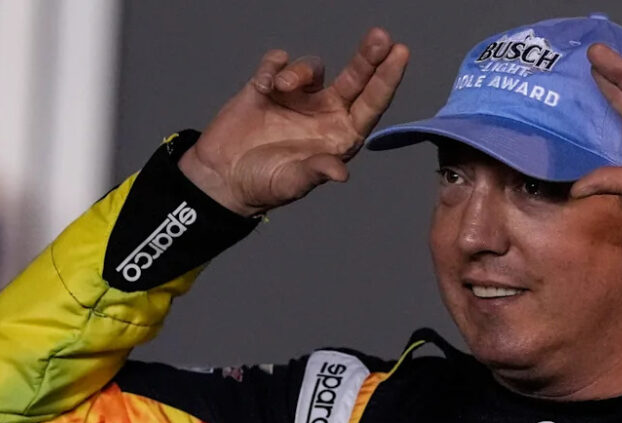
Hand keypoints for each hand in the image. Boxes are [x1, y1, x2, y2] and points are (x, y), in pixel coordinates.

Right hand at [178, 28, 409, 216]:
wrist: (221, 177)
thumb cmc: (263, 185)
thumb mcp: (291, 183)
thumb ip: (315, 173)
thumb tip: (341, 173)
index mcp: (339, 135)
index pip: (371, 103)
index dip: (387, 79)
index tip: (400, 54)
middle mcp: (325, 113)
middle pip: (355, 78)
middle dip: (368, 57)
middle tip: (380, 37)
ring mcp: (298, 99)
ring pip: (313, 68)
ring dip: (301, 70)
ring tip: (282, 87)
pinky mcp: (268, 87)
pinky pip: (278, 63)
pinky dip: (272, 67)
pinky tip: (263, 87)